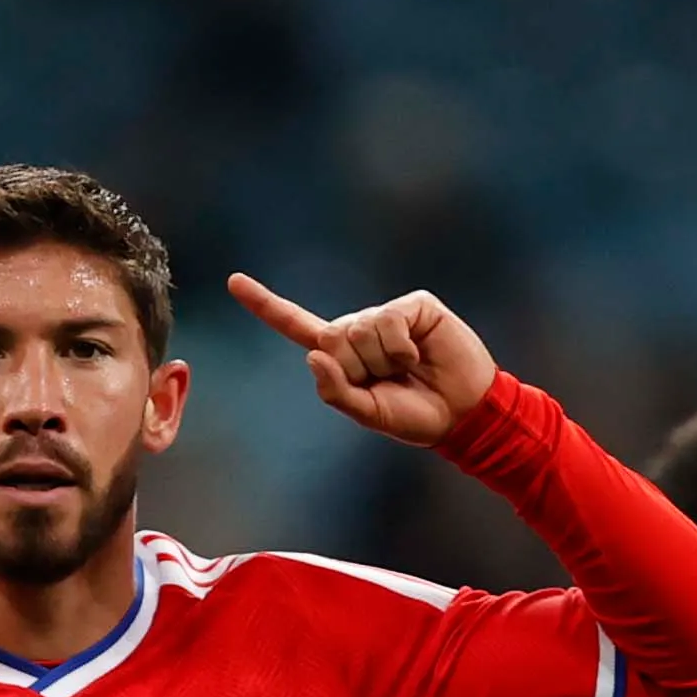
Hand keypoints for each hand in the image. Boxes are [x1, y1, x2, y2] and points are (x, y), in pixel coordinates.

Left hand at [225, 272, 501, 447]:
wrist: (463, 412)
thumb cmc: (416, 415)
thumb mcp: (367, 414)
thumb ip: (335, 391)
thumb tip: (313, 354)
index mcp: (341, 354)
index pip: (295, 326)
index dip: (265, 305)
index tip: (234, 281)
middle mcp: (359, 327)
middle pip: (331, 339)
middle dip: (359, 369)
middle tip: (390, 381)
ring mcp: (385, 314)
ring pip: (360, 331)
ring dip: (385, 361)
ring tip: (409, 370)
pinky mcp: (413, 305)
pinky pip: (388, 323)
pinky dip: (402, 348)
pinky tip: (421, 354)